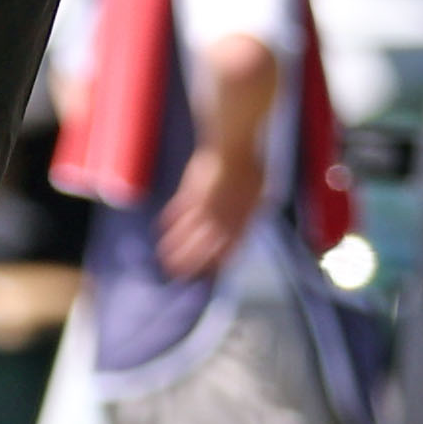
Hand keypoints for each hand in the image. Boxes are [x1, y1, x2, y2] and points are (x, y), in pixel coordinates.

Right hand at [155, 142, 266, 282]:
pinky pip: (177, 211)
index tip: (207, 275)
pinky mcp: (189, 194)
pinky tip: (162, 228)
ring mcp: (204, 208)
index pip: (228, 251)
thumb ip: (249, 214)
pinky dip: (170, 221)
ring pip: (186, 233)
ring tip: (164, 258)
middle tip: (177, 274)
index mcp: (241, 222)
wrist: (233, 148)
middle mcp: (221, 220)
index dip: (216, 265)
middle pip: (203, 248)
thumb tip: (244, 227)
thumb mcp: (260, 196)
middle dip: (189, 263)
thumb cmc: (251, 169)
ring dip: (175, 247)